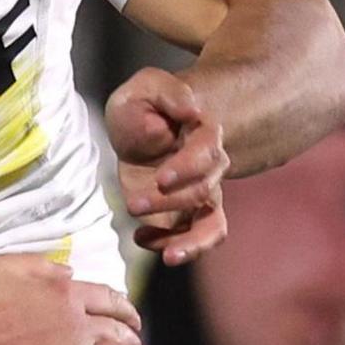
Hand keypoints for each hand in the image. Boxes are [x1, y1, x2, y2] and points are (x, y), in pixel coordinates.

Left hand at [110, 68, 231, 265]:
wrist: (144, 128)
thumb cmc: (145, 106)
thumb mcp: (146, 87)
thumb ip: (166, 92)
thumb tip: (190, 110)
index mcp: (203, 132)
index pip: (206, 152)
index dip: (187, 168)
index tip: (162, 179)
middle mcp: (210, 166)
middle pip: (204, 191)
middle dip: (169, 203)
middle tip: (132, 204)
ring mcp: (202, 193)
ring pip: (212, 224)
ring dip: (191, 243)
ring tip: (168, 257)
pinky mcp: (187, 214)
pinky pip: (195, 238)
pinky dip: (171, 245)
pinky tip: (141, 239)